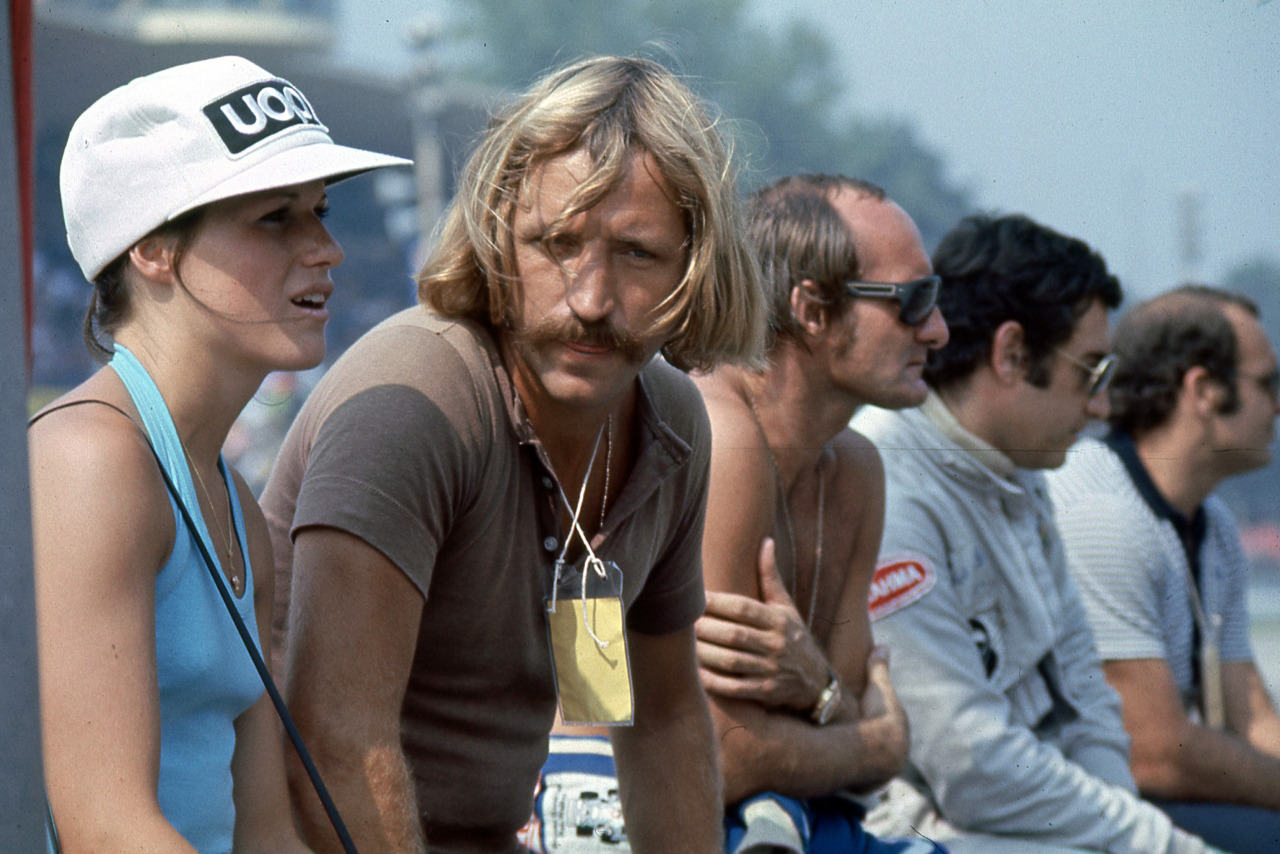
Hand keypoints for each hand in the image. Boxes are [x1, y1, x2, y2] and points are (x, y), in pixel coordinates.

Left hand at [695, 538, 830, 710]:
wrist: (817, 682)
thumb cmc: (793, 637)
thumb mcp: (786, 607)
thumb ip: (770, 577)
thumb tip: (766, 541)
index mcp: (778, 621)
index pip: (744, 608)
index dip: (717, 602)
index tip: (695, 597)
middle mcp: (776, 644)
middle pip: (734, 635)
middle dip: (706, 628)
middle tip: (683, 622)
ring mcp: (771, 670)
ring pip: (732, 661)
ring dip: (705, 653)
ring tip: (686, 644)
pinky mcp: (766, 692)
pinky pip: (736, 688)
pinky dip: (714, 682)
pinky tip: (696, 672)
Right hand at [850, 646, 908, 784]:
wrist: (874, 749)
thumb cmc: (877, 715)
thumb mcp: (877, 687)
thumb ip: (878, 667)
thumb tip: (883, 645)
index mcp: (901, 733)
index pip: (890, 726)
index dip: (878, 719)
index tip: (866, 715)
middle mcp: (897, 755)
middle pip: (882, 746)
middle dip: (872, 741)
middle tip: (854, 734)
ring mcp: (884, 772)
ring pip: (873, 763)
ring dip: (863, 759)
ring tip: (846, 753)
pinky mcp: (869, 785)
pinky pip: (861, 777)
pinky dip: (854, 772)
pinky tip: (843, 767)